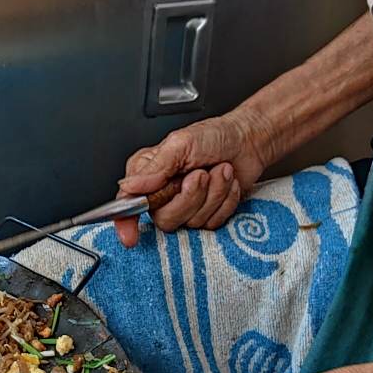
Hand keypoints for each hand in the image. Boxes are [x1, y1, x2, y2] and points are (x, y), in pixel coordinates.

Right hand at [114, 109, 273, 246]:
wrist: (247, 141)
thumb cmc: (214, 136)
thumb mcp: (181, 143)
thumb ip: (154, 168)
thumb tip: (129, 186)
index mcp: (148, 174)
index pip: (128, 204)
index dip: (126, 223)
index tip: (130, 237)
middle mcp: (163, 194)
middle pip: (165, 219)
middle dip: (190, 196)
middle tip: (200, 173)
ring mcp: (185, 207)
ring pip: (192, 222)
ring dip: (213, 194)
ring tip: (217, 172)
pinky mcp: (205, 215)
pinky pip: (212, 224)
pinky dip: (225, 201)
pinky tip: (226, 184)